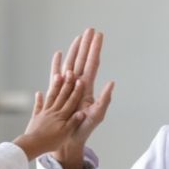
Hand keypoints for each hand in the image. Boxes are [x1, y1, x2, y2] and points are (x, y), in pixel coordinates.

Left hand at [13, 69, 84, 160]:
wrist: (32, 145)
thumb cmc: (50, 141)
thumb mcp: (65, 134)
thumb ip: (73, 122)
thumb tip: (82, 112)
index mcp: (62, 116)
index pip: (71, 101)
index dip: (76, 91)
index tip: (80, 80)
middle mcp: (53, 111)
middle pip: (61, 95)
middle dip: (67, 83)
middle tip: (70, 71)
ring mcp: (44, 113)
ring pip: (51, 97)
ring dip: (55, 86)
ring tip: (57, 75)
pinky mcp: (36, 117)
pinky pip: (38, 106)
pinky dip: (39, 99)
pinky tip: (39, 93)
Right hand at [50, 28, 114, 168]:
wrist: (69, 138)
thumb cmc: (84, 128)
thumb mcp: (97, 115)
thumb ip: (105, 99)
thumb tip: (112, 83)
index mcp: (87, 87)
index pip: (92, 63)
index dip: (95, 49)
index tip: (98, 35)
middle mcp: (78, 84)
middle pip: (82, 59)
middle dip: (86, 45)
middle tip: (89, 29)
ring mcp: (67, 87)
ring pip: (70, 64)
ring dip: (74, 50)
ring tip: (78, 37)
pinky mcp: (57, 92)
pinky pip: (56, 75)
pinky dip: (57, 64)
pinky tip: (58, 54)